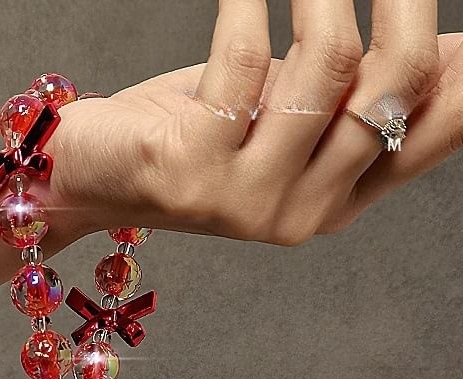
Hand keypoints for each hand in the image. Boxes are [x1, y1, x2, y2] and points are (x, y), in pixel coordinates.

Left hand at [49, 1, 460, 245]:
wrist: (94, 175)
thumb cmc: (192, 134)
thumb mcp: (284, 115)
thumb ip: (352, 95)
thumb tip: (445, 46)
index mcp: (335, 201)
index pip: (435, 132)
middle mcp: (300, 213)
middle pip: (395, 86)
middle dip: (403, 2)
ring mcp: (245, 201)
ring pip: (328, 65)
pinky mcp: (189, 173)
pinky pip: (243, 58)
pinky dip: (247, 2)